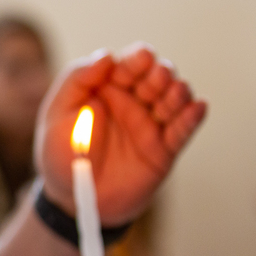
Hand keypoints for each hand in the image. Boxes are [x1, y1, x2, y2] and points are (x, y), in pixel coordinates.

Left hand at [37, 45, 206, 224]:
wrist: (72, 199)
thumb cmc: (60, 154)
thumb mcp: (57, 113)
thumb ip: (77, 80)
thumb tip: (107, 55)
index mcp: (107, 87)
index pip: (130, 63)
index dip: (139, 59)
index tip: (142, 59)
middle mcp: (133, 101)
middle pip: (157, 77)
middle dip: (161, 73)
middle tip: (157, 78)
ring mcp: (150, 124)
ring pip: (174, 99)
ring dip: (178, 92)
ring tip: (174, 93)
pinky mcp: (164, 150)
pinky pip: (183, 131)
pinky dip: (192, 117)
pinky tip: (197, 107)